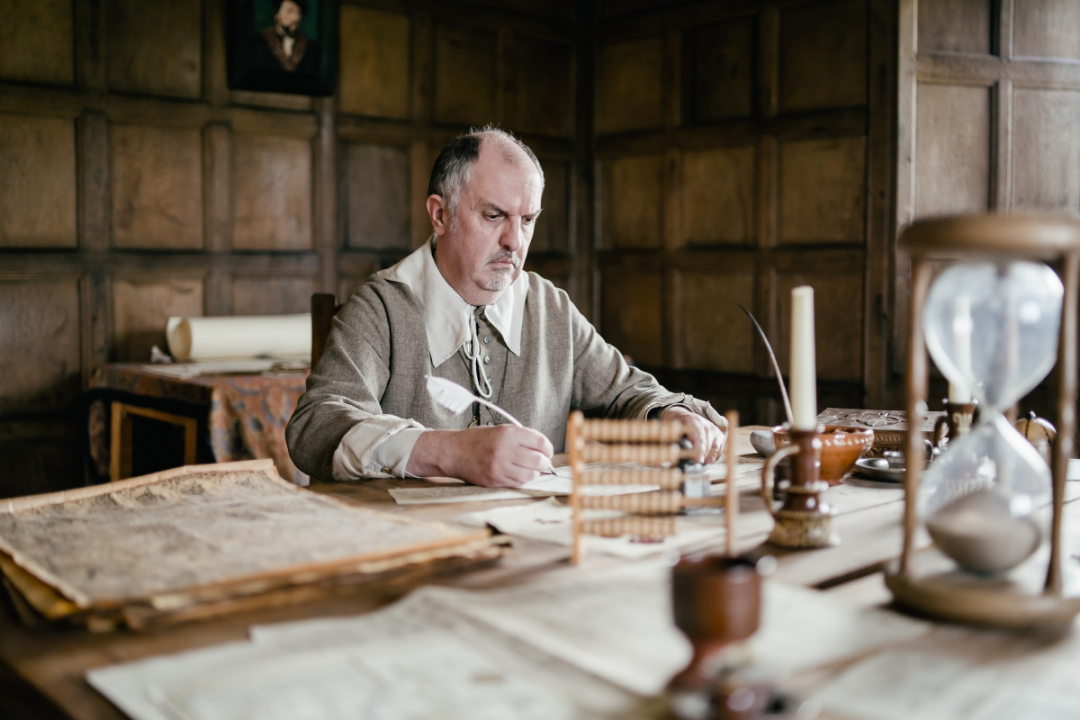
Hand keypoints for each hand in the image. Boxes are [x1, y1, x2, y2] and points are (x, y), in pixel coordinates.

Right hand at [406, 425, 553, 487]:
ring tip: (530, 468)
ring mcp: (500, 467)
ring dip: (534, 472)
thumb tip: (542, 449)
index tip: (547, 451)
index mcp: (508, 433)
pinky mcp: (495, 480)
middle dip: (544, 462)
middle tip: (542, 461)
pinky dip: (523, 479)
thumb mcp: (500, 430)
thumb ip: (521, 437)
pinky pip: (518, 483)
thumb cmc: (477, 439)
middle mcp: (505, 450)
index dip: (547, 448)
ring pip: (531, 474)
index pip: (540, 442)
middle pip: (539, 460)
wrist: (453, 452)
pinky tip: (519, 473)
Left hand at [662, 405, 724, 464]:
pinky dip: (710, 458)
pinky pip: (717, 453)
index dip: (699, 450)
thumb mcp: (667, 433)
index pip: (699, 437)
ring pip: (713, 452)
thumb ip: (664, 448)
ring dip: (704, 459)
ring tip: (694, 460)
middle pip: (707, 447)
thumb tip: (658, 464)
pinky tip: (702, 458)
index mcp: (693, 422)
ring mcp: (714, 430)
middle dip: (699, 458)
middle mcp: (706, 425)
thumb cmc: (675, 426)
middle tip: (690, 466)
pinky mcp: (719, 436)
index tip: (697, 461)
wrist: (683, 416)